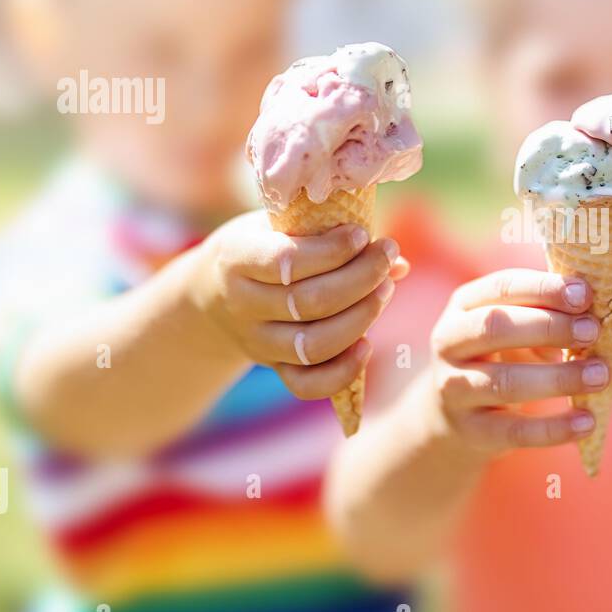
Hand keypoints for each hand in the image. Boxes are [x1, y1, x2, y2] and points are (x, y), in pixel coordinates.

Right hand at [190, 211, 408, 398]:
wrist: (214, 291)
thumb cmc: (263, 244)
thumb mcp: (281, 225)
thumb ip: (330, 235)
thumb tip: (397, 261)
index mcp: (237, 259)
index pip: (285, 261)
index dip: (331, 251)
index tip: (361, 234)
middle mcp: (243, 305)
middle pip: (308, 303)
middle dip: (360, 279)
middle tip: (386, 257)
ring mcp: (258, 342)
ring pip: (313, 345)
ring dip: (360, 319)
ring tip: (386, 289)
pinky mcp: (274, 368)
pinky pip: (307, 385)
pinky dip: (342, 372)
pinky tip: (367, 346)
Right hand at [426, 269, 608, 454]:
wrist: (452, 418)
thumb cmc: (498, 358)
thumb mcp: (513, 329)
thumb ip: (546, 315)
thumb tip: (596, 315)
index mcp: (464, 306)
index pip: (501, 287)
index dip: (543, 288)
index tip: (585, 294)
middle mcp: (450, 343)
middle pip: (494, 327)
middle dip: (548, 326)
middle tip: (592, 331)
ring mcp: (455, 388)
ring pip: (505, 382)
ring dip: (559, 377)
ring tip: (600, 375)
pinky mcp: (470, 431)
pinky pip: (514, 430)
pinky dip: (554, 428)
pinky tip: (587, 422)